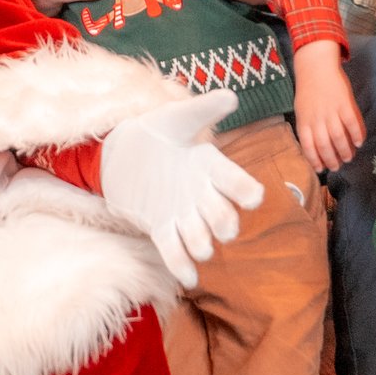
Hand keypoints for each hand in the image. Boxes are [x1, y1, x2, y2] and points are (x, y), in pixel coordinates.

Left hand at [97, 90, 262, 286]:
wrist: (122, 153)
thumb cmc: (157, 132)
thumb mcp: (177, 117)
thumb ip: (203, 109)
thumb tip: (231, 96)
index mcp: (211, 168)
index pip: (236, 182)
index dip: (245, 190)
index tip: (253, 197)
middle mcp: (202, 195)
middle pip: (222, 216)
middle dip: (225, 223)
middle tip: (225, 228)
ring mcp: (182, 214)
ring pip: (200, 238)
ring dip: (202, 246)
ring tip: (202, 248)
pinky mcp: (160, 228)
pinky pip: (174, 252)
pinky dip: (181, 266)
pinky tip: (187, 278)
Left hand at [291, 40, 366, 172]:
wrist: (316, 66)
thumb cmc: (309, 90)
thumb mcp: (302, 109)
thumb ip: (308, 126)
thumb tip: (314, 147)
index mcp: (304, 120)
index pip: (308, 146)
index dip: (314, 160)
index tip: (321, 169)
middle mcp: (317, 118)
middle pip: (324, 145)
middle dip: (331, 159)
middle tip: (338, 166)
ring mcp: (331, 111)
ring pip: (338, 137)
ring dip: (344, 150)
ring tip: (349, 157)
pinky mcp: (345, 104)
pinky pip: (352, 123)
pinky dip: (357, 135)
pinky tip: (359, 142)